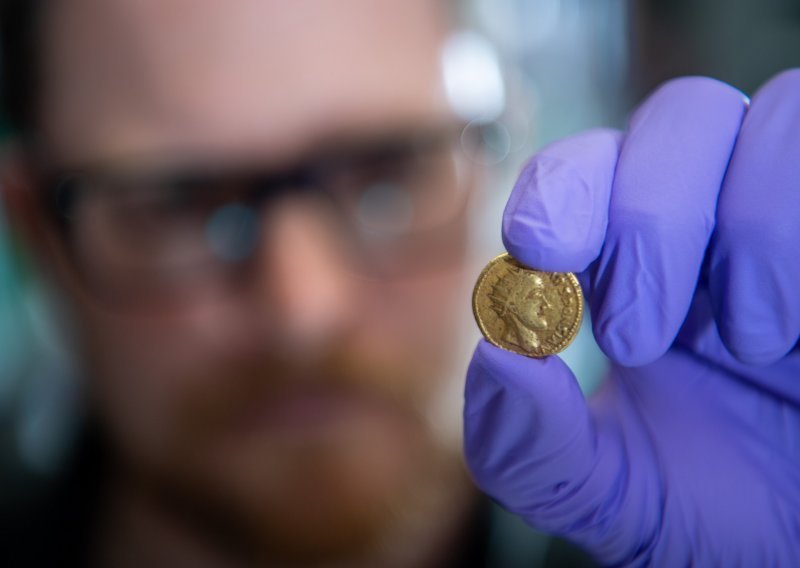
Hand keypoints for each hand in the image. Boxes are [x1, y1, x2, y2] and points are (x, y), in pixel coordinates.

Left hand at [464, 70, 799, 565]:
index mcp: (638, 267)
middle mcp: (718, 224)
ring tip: (743, 343)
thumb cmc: (724, 511)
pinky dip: (795, 241)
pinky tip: (794, 330)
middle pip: (678, 115)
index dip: (557, 189)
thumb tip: (496, 359)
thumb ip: (530, 449)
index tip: (540, 253)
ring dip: (742, 228)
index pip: (585, 168)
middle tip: (634, 336)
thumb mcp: (609, 495)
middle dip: (645, 218)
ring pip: (768, 115)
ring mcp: (794, 218)